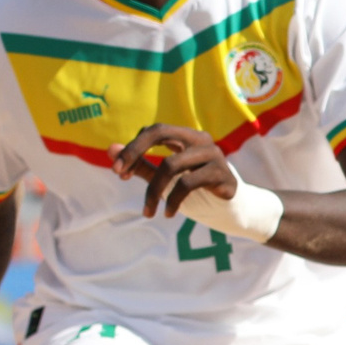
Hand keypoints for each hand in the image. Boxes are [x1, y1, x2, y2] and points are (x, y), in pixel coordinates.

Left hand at [114, 123, 238, 220]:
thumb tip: (110, 150)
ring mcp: (214, 156)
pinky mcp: (223, 175)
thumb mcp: (167, 180)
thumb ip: (142, 165)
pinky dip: (172, 200)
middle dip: (135, 151)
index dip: (132, 148)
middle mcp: (201, 140)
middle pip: (161, 132)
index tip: (118, 171)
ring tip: (148, 212)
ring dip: (153, 191)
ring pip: (171, 164)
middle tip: (119, 173)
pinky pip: (187, 183)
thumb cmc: (200, 194)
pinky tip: (168, 213)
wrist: (235, 213)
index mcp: (187, 138)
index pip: (154, 130)